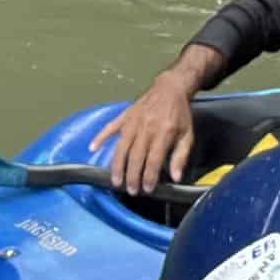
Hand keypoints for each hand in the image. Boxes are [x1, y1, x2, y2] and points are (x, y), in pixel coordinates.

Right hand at [89, 79, 197, 194]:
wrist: (170, 89)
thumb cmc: (179, 115)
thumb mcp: (187, 135)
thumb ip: (180, 156)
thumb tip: (175, 178)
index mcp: (163, 133)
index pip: (154, 159)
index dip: (150, 176)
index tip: (147, 189)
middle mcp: (146, 128)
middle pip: (136, 156)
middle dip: (132, 176)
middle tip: (131, 191)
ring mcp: (133, 122)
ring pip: (122, 147)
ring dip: (117, 165)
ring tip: (115, 181)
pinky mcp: (124, 116)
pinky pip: (110, 127)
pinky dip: (100, 137)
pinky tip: (92, 148)